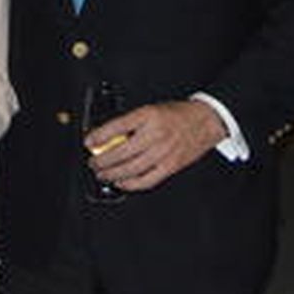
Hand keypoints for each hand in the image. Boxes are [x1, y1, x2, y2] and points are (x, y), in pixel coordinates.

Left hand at [83, 99, 223, 191]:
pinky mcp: (171, 167)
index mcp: (148, 115)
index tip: (88, 141)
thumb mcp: (150, 109)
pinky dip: (131, 184)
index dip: (99, 136)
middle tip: (92, 162)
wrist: (205, 121)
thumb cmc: (177, 114)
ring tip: (102, 174)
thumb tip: (107, 136)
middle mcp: (155, 134)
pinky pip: (147, 180)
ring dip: (112, 174)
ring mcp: (164, 152)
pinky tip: (121, 182)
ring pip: (131, 169)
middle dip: (102, 160)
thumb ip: (131, 123)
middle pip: (121, 152)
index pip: (117, 126)